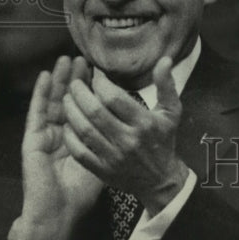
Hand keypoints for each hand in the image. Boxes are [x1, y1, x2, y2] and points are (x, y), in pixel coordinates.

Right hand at [8, 56, 102, 239]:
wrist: (59, 214)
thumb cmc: (81, 192)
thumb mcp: (106, 162)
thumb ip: (115, 140)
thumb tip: (131, 122)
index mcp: (78, 138)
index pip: (86, 107)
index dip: (91, 89)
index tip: (99, 71)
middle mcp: (60, 134)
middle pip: (69, 100)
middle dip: (76, 79)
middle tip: (82, 58)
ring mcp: (46, 136)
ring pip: (53, 101)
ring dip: (59, 80)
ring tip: (67, 59)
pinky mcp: (33, 141)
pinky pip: (36, 113)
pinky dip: (40, 94)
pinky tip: (45, 77)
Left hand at [62, 57, 189, 217]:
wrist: (160, 179)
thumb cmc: (164, 140)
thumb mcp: (171, 111)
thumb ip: (166, 85)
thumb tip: (164, 59)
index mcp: (144, 123)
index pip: (114, 98)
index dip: (100, 83)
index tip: (95, 74)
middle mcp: (127, 140)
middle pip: (95, 113)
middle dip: (80, 94)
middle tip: (74, 83)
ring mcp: (113, 157)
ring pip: (85, 131)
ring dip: (71, 112)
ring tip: (66, 98)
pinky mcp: (102, 170)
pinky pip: (80, 152)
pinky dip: (70, 137)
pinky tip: (67, 124)